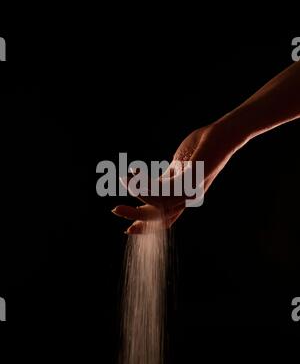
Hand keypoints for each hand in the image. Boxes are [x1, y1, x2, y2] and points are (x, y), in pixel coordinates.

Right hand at [112, 117, 239, 233]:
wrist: (222, 134)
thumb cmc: (200, 148)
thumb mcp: (176, 167)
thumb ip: (162, 180)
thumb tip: (143, 183)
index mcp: (182, 196)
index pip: (163, 219)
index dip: (146, 226)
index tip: (128, 229)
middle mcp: (187, 198)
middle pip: (159, 217)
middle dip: (135, 216)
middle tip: (115, 209)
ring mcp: (191, 190)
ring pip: (159, 205)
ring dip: (138, 195)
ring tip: (125, 181)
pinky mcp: (192, 180)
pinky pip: (164, 190)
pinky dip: (145, 185)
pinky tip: (135, 175)